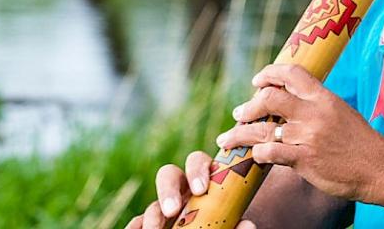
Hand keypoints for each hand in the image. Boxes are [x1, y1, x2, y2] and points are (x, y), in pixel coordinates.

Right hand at [125, 151, 256, 228]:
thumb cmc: (226, 224)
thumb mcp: (232, 222)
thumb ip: (237, 223)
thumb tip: (247, 225)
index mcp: (205, 182)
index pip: (197, 162)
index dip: (197, 170)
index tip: (201, 189)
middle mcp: (182, 192)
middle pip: (168, 175)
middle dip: (168, 189)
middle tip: (173, 209)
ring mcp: (163, 209)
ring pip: (151, 204)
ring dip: (152, 216)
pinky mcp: (148, 225)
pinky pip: (137, 224)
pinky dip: (136, 227)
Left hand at [216, 63, 383, 201]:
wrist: (380, 168)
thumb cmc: (361, 142)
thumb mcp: (341, 112)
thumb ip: (317, 105)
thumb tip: (293, 99)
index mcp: (324, 97)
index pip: (291, 74)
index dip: (269, 74)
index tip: (257, 81)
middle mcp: (314, 113)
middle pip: (270, 98)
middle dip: (249, 106)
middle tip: (239, 113)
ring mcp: (309, 136)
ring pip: (263, 128)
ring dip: (240, 134)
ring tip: (228, 139)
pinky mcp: (305, 160)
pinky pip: (271, 152)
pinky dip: (258, 153)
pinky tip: (254, 155)